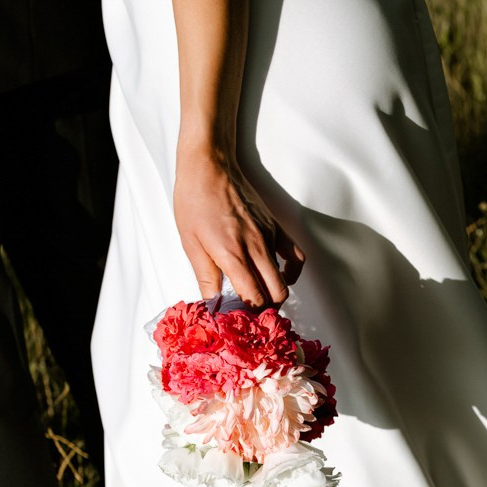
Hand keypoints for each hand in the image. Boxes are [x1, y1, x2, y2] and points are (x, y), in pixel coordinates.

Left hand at [173, 148, 303, 306]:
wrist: (209, 168)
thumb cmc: (194, 203)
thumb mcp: (191, 244)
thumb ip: (206, 277)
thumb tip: (212, 304)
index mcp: (233, 255)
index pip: (254, 298)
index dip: (248, 314)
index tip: (238, 318)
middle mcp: (256, 248)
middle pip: (276, 293)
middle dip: (266, 309)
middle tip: (251, 313)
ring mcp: (269, 237)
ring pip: (286, 279)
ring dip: (276, 293)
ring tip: (261, 297)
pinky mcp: (275, 227)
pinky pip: (295, 255)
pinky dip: (292, 272)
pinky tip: (280, 276)